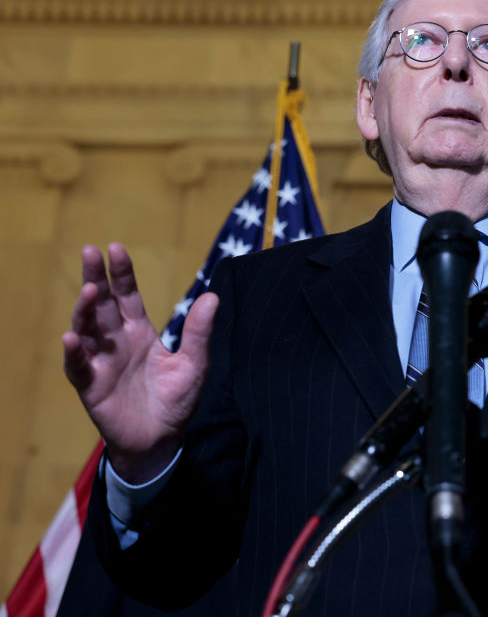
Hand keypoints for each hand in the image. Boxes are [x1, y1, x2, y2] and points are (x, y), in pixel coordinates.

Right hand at [62, 243, 218, 482]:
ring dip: (85, 310)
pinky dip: (74, 352)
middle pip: (102, 305)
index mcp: (139, 332)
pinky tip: (72, 336)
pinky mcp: (91, 386)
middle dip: (96, 278)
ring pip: (86, 329)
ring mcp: (100, 362)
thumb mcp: (194, 364)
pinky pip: (78, 366)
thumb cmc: (175, 401)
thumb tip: (213, 296)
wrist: (162, 440)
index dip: (122, 273)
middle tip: (90, 251)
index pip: (127, 296)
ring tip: (91, 291)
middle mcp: (116, 342)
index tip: (116, 248)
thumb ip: (198, 332)